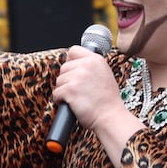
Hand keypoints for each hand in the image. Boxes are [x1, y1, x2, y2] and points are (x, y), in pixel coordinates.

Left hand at [53, 46, 143, 164]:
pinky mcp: (69, 89)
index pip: (73, 51)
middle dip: (67, 80)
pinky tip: (72, 104)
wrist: (110, 117)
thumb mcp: (105, 75)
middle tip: (78, 90)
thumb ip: (91, 67)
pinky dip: (60, 100)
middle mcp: (87, 65)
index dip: (71, 61)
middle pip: (64, 67)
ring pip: (59, 81)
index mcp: (96, 60)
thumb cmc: (108, 102)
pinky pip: (56, 93)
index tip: (73, 71)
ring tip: (77, 98)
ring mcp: (77, 77)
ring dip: (64, 91)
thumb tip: (76, 65)